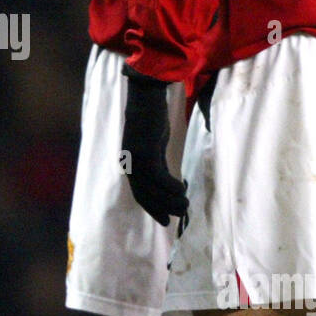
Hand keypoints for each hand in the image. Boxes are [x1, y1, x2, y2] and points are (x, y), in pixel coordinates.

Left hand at [121, 70, 187, 228]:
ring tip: (185, 205)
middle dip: (162, 209)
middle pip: (145, 196)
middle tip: (180, 215)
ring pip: (152, 190)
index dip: (153, 208)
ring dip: (170, 201)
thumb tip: (165, 177)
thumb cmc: (152, 117)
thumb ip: (157, 160)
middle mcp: (129, 164)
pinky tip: (183, 188)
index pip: (140, 193)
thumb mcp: (154, 144)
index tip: (165, 220)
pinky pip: (159, 177)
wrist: (146, 95)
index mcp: (129, 163)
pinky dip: (171, 186)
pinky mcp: (145, 152)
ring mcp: (135, 159)